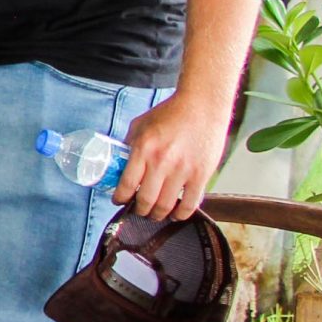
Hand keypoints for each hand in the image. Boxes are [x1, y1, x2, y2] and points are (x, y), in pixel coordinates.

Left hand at [113, 92, 229, 219]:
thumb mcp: (140, 124)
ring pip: (166, 205)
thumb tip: (119, 161)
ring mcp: (183, 170)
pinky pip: (190, 204)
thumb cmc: (170, 113)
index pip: (127, 184)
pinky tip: (176, 214)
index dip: (120, 198)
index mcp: (143, 149)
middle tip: (138, 210)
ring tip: (155, 214)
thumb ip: (129, 143)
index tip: (119, 201)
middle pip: (146, 200)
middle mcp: (162, 162)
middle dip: (139, 211)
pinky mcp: (201, 174)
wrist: (201, 106)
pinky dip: (181, 214)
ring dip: (158, 215)